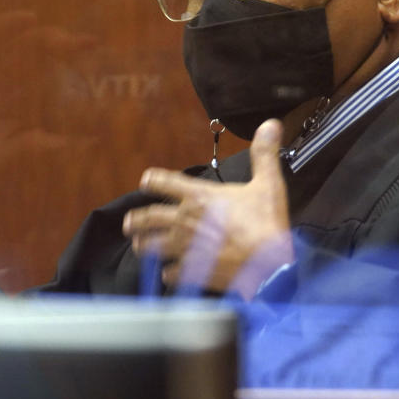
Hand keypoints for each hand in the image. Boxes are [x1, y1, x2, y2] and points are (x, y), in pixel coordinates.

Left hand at [122, 119, 292, 298]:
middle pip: (149, 217)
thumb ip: (264, 154)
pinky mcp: (190, 271)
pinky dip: (168, 273)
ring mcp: (184, 247)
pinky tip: (169, 273)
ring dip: (144, 245)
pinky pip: (170, 273)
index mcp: (198, 196)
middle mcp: (184, 220)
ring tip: (140, 246)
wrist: (269, 265)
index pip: (165, 182)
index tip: (146, 182)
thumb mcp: (268, 184)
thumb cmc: (266, 224)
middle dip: (136, 220)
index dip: (153, 181)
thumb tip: (270, 124)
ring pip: (152, 246)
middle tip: (128, 224)